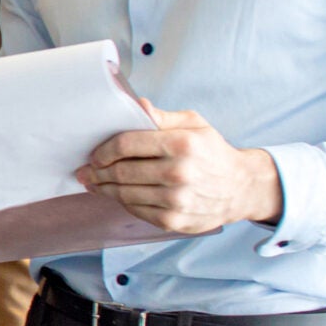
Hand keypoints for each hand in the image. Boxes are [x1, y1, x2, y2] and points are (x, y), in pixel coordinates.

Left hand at [78, 100, 281, 233]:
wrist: (240, 188)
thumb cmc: (212, 152)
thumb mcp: (194, 124)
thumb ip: (162, 117)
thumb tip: (136, 105)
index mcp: (182, 144)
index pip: (127, 144)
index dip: (104, 150)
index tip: (95, 154)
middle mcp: (179, 173)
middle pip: (121, 171)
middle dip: (97, 172)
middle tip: (85, 171)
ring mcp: (176, 200)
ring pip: (124, 194)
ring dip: (103, 189)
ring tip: (93, 184)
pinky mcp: (174, 221)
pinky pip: (136, 210)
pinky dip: (122, 202)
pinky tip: (116, 195)